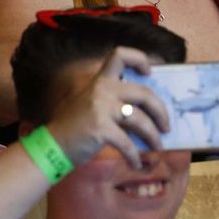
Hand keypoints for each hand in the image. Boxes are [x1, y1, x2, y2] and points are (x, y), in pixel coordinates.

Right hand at [41, 47, 171, 172]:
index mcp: (100, 80)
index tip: (150, 72)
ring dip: (154, 137)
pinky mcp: (101, 128)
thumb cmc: (75, 128)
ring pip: (141, 120)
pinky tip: (136, 163)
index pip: (120, 55)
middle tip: (166, 126)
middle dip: (161, 112)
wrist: (52, 145)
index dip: (140, 59)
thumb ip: (113, 101)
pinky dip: (135, 156)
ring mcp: (101, 107)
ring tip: (157, 147)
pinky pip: (128, 143)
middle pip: (144, 94)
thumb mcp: (92, 104)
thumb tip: (148, 114)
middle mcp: (102, 89)